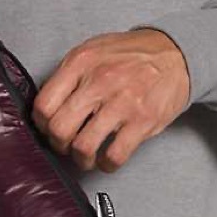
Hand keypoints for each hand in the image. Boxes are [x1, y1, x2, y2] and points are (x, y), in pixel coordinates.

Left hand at [33, 29, 189, 171]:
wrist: (175, 54)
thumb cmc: (129, 56)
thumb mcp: (91, 51)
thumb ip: (67, 76)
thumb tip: (45, 109)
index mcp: (80, 64)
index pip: (43, 105)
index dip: (41, 124)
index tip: (48, 129)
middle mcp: (99, 82)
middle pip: (58, 129)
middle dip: (58, 144)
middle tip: (65, 145)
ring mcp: (122, 103)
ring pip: (83, 147)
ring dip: (80, 159)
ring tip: (85, 156)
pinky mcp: (143, 121)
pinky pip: (114, 156)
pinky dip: (106, 164)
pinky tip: (107, 159)